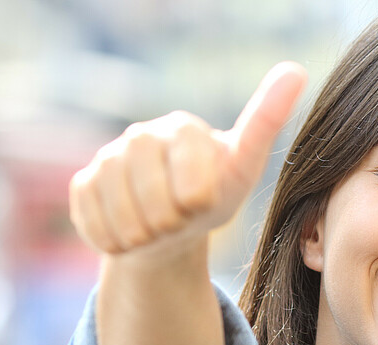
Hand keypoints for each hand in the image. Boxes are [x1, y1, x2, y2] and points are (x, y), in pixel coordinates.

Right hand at [68, 62, 307, 261]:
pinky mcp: (83, 184)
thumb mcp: (243, 168)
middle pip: (153, 198)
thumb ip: (264, 123)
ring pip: (121, 216)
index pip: (190, 177)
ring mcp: (107, 158)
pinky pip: (94, 225)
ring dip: (145, 236)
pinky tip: (130, 233)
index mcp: (183, 127)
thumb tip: (294, 69)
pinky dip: (116, 242)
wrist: (169, 229)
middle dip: (171, 222)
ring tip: (158, 229)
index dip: (196, 200)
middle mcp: (141, 135)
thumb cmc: (212, 196)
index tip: (202, 202)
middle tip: (180, 221)